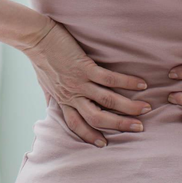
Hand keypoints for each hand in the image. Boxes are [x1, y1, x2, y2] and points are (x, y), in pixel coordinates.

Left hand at [21, 18, 149, 147]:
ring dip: (128, 106)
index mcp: (63, 100)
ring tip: (146, 108)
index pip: (76, 125)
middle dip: (119, 125)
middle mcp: (72, 95)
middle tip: (138, 128)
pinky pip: (109, 78)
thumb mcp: (44, 83)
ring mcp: (79, 82)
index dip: (89, 136)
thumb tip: (50, 104)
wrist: (35, 38)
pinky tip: (141, 84)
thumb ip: (51, 96)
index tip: (104, 144)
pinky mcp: (84, 67)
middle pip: (97, 118)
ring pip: (107, 100)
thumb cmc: (40, 59)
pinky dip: (126, 82)